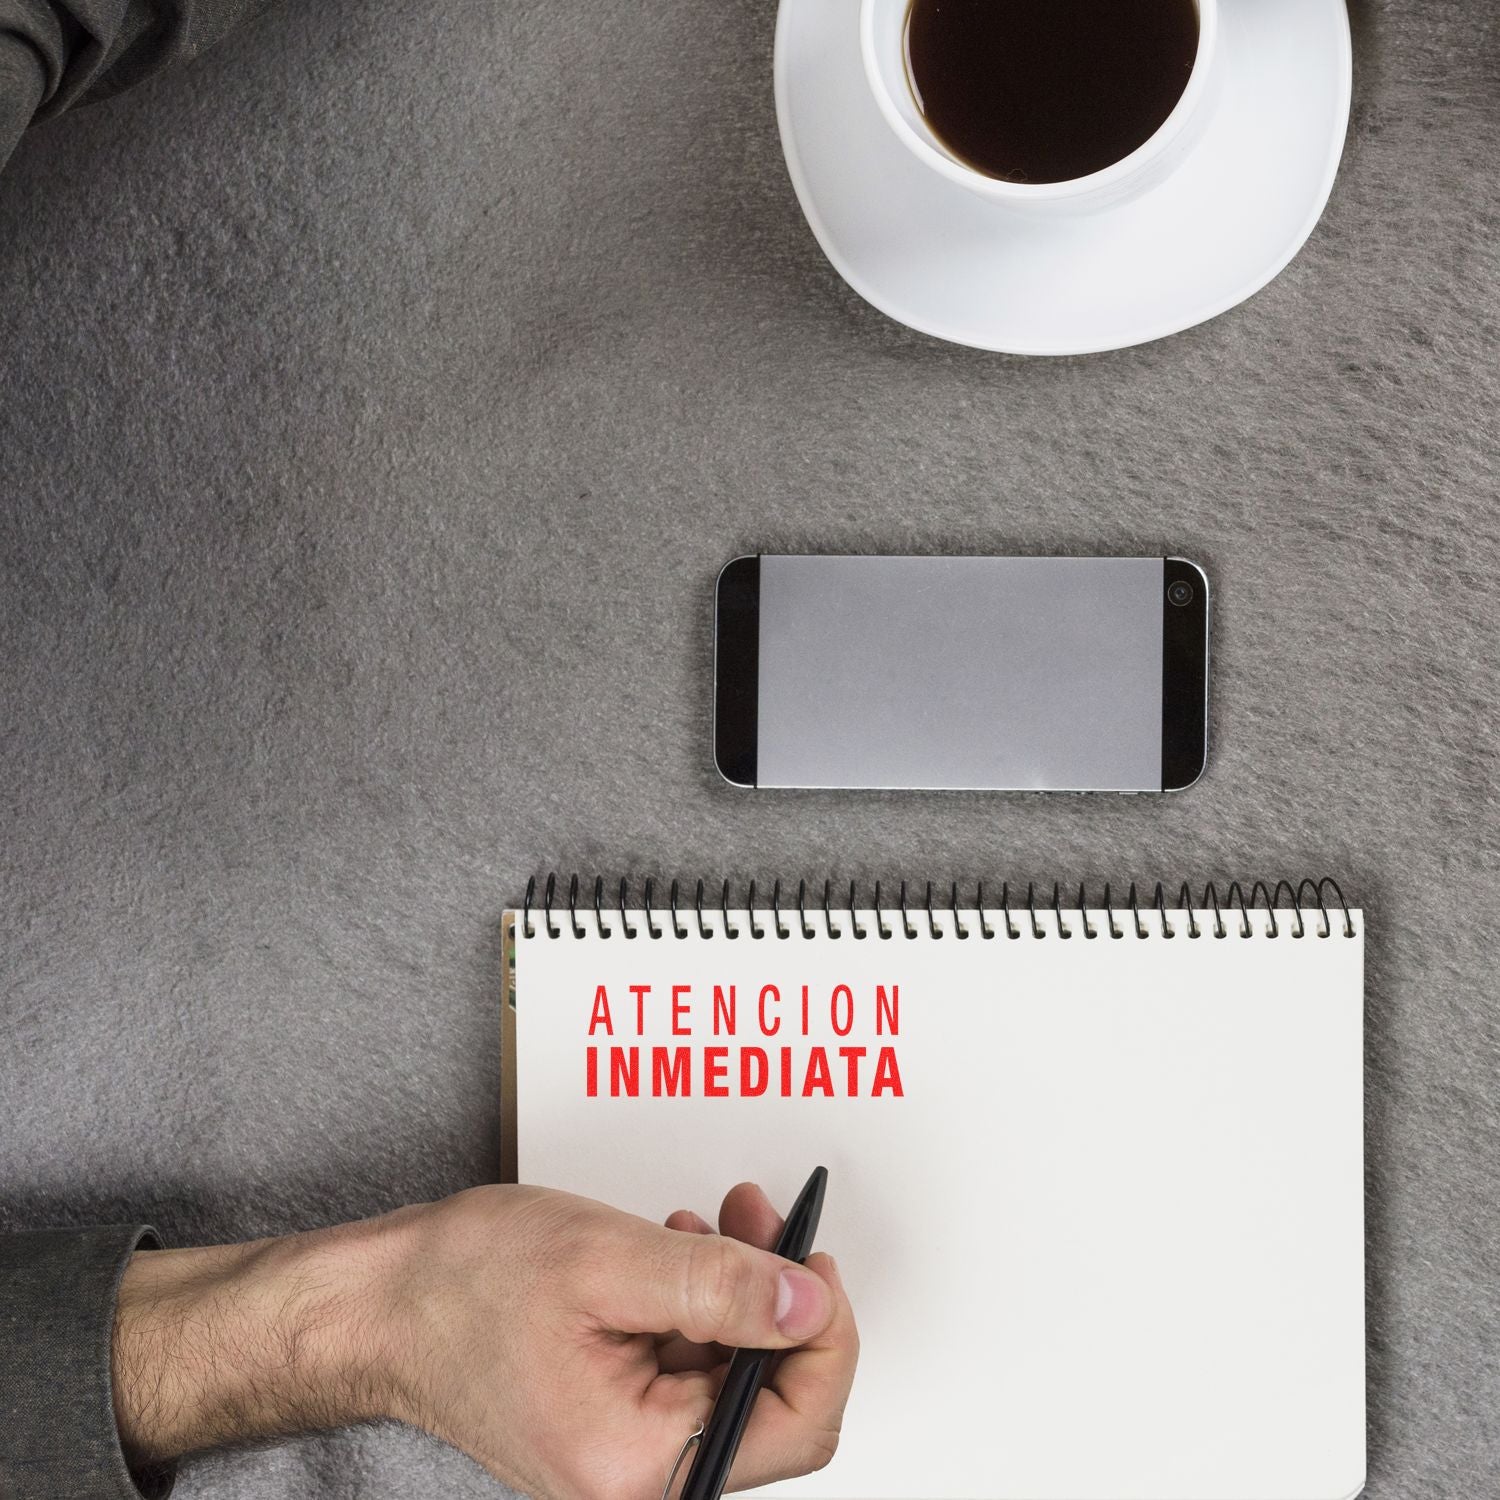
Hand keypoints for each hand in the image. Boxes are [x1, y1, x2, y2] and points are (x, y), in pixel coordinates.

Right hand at [113, 1183, 857, 1499]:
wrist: (380, 1306)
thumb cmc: (462, 1286)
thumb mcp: (607, 1259)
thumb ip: (721, 1285)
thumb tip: (810, 1302)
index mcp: (639, 1464)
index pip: (798, 1423)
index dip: (828, 1334)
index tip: (815, 1260)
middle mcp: (637, 1484)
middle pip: (771, 1402)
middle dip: (781, 1302)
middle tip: (767, 1223)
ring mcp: (626, 1460)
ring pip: (734, 1379)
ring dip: (741, 1293)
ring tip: (720, 1223)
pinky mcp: (615, 1428)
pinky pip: (690, 1372)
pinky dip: (699, 1306)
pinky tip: (681, 1252)